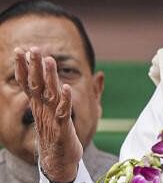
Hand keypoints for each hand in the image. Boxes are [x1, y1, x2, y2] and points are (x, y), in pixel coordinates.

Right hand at [14, 47, 81, 182]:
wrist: (57, 160)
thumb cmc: (60, 133)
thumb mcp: (60, 111)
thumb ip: (66, 93)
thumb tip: (93, 77)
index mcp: (40, 104)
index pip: (30, 83)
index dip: (25, 67)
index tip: (21, 50)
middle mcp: (43, 109)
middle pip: (37, 85)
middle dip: (34, 66)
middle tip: (32, 48)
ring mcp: (52, 118)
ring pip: (49, 94)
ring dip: (49, 77)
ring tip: (49, 60)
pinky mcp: (63, 128)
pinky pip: (62, 112)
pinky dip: (65, 100)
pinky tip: (66, 88)